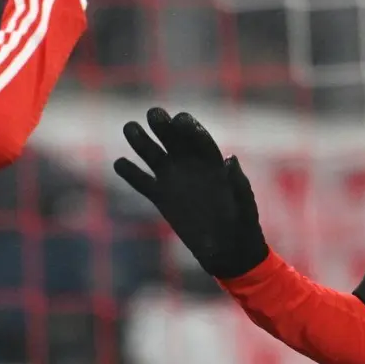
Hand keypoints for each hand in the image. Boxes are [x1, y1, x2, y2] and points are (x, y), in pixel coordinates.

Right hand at [113, 108, 268, 278]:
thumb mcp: (245, 204)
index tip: (180, 120)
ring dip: (141, 141)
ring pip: (154, 155)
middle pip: (173, 139)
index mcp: (213, 162)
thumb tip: (230, 160)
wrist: (228, 250)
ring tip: (130, 128)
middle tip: (153, 114)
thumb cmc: (243, 225)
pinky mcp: (161, 198)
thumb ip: (237, 183)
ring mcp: (174, 180)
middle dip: (164, 125)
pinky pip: (143, 182)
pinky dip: (131, 173)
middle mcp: (190, 165)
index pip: (198, 138)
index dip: (189, 128)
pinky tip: (119, 163)